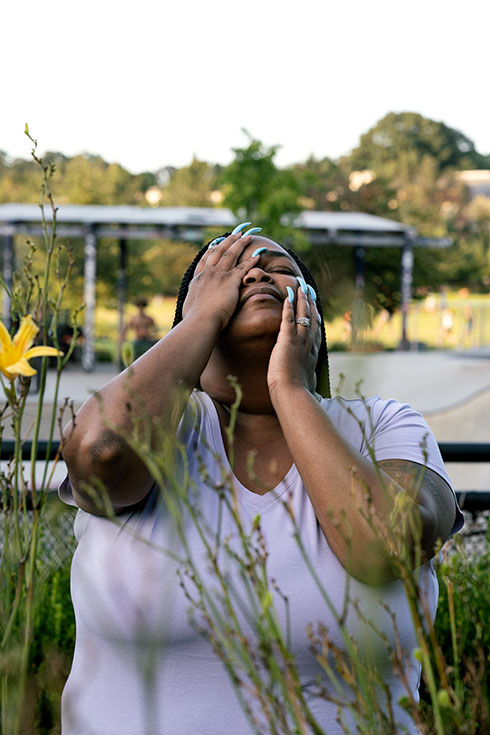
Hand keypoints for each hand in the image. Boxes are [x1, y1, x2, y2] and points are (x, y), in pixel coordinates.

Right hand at [182, 232, 261, 329]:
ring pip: (231, 254)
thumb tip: (190, 309)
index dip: (212, 250)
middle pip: (219, 252)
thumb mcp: (189, 308)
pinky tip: (258, 254)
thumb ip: (192, 304)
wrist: (200, 321)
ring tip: (248, 236)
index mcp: (197, 279)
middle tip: (236, 234)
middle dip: (228, 241)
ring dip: (240, 243)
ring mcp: (219, 276)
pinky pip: (243, 267)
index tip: (217, 243)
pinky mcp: (231, 281)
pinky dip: (251, 259)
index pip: (205, 260)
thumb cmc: (194, 320)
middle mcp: (207, 273)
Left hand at [267, 278, 321, 398]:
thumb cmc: (299, 394)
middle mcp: (309, 344)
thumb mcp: (308, 385)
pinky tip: (288, 295)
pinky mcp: (287, 341)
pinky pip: (288, 319)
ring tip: (300, 286)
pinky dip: (288, 306)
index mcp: (313, 353)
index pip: (315, 330)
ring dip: (301, 299)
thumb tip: (314, 391)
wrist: (293, 394)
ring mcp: (299, 341)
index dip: (315, 316)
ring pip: (302, 315)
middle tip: (308, 289)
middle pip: (312, 318)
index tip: (315, 306)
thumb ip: (309, 382)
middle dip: (310, 302)